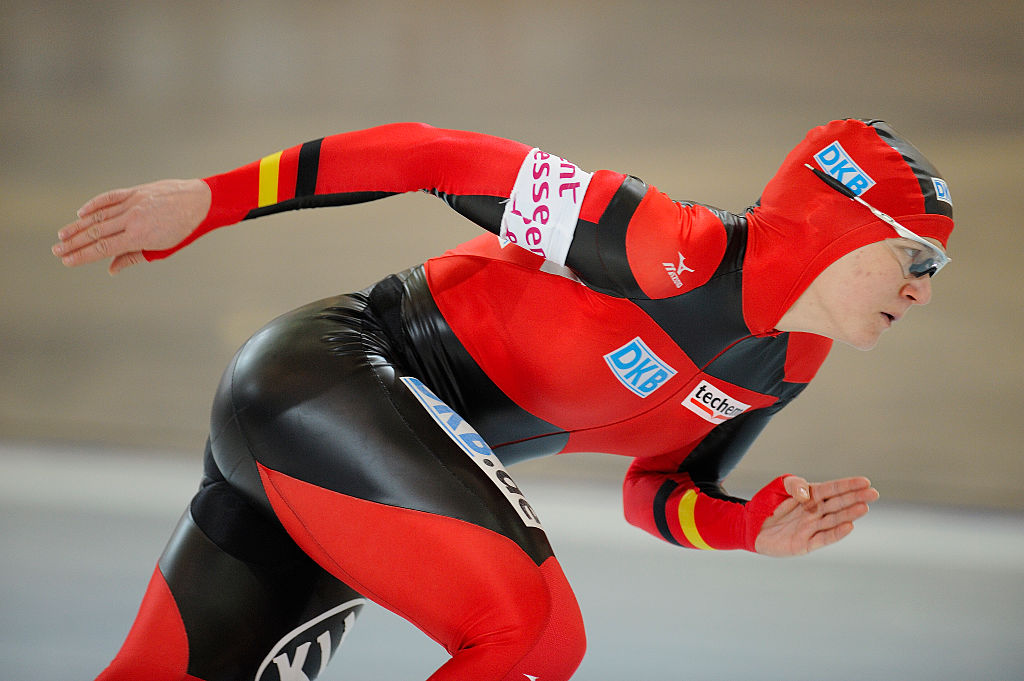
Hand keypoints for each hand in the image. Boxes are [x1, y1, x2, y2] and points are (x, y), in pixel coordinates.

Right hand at [52, 178, 210, 273]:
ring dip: (78, 225)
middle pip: (96, 233)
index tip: (67, 261)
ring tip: (62, 235)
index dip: (82, 256)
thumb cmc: (185, 229)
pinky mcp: (135, 191)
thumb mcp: (163, 249)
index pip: (103, 248)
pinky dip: (94, 205)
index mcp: (139, 236)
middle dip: (74, 243)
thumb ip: (135, 257)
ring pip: (99, 215)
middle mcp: (132, 219)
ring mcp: (132, 203)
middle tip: (57, 250)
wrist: (201, 201)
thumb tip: (111, 269)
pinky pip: (110, 198)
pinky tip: (81, 213)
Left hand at [753, 476, 878, 556]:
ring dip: (849, 514)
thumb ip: (793, 484)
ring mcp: (811, 528)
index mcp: (810, 496)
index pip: (832, 489)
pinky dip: (836, 533)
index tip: (865, 482)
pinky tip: (849, 526)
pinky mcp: (805, 544)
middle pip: (838, 504)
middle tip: (873, 493)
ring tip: (863, 507)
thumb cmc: (764, 504)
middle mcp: (814, 512)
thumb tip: (808, 494)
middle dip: (855, 498)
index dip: (848, 485)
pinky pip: (823, 538)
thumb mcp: (777, 486)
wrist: (748, 526)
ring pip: (834, 520)